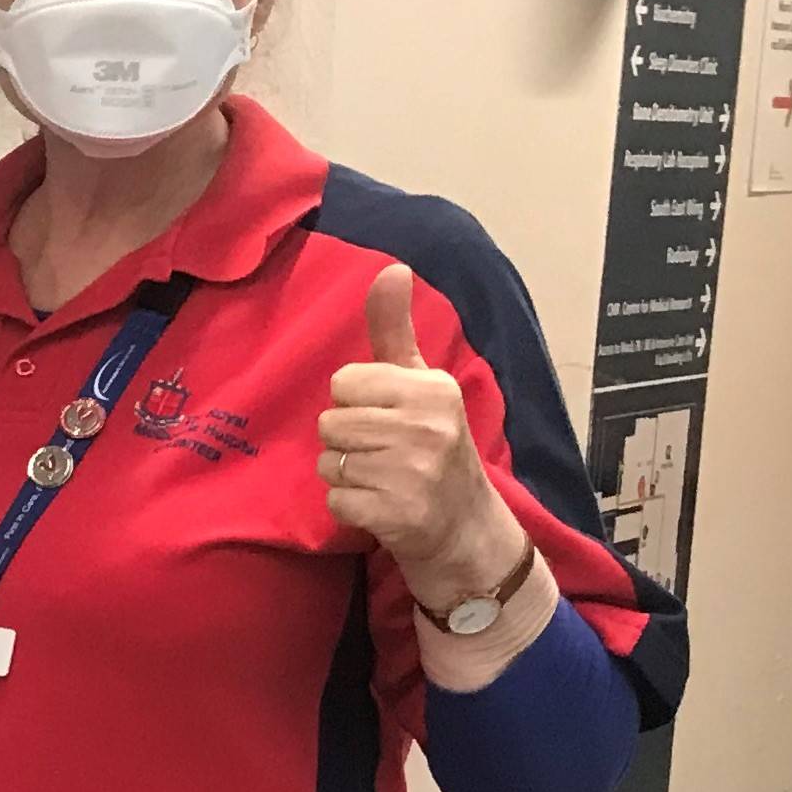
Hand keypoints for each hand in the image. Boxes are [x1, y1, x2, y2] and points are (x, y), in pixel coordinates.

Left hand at [320, 265, 518, 602]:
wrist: (464, 525)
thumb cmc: (431, 443)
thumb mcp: (419, 381)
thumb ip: (395, 327)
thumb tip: (393, 266)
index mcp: (431, 389)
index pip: (343, 382)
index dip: (355, 402)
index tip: (387, 417)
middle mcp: (427, 427)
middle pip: (330, 422)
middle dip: (347, 440)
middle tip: (385, 453)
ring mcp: (413, 472)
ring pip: (327, 461)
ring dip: (346, 474)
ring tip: (383, 477)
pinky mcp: (396, 513)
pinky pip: (334, 500)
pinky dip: (349, 507)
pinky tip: (381, 505)